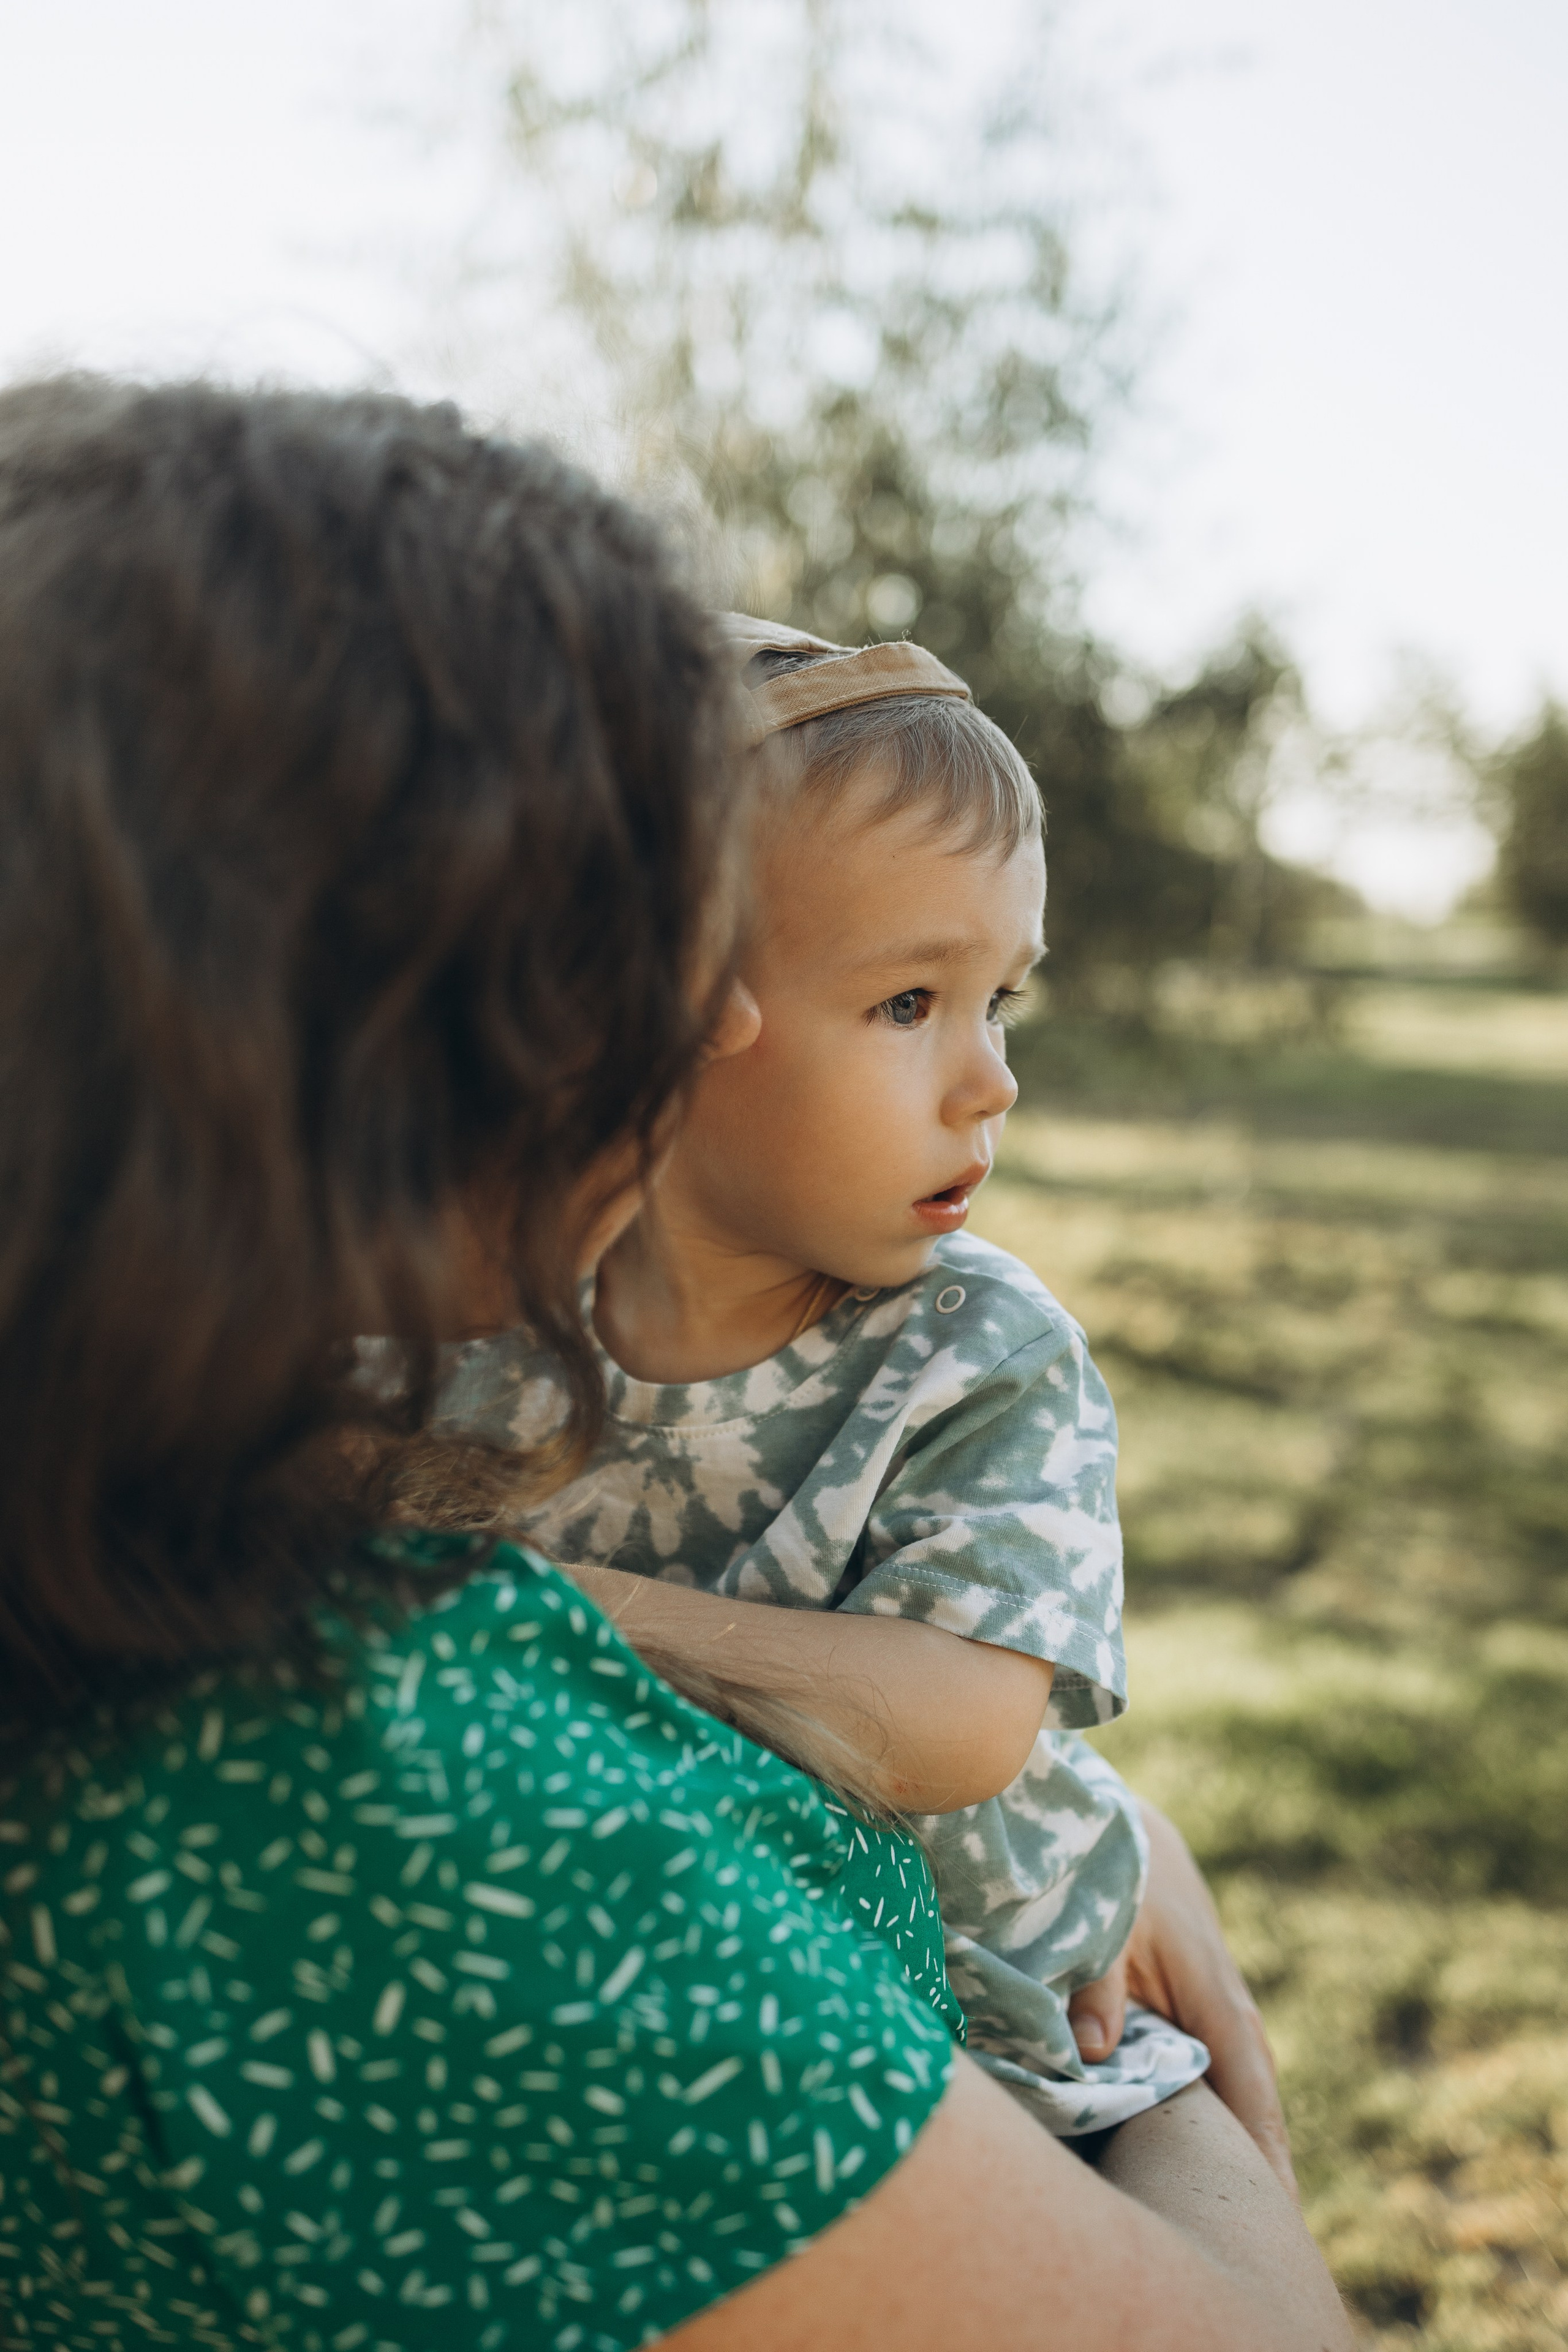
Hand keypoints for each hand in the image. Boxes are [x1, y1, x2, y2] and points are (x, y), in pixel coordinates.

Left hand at [1067, 1801, 1296, 2198]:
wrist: (1104, 1812)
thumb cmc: (1098, 1862)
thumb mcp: (1094, 1914)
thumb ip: (1093, 1982)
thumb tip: (1089, 2055)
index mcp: (1209, 1982)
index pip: (1246, 2082)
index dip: (1260, 2149)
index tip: (1273, 2214)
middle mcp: (1219, 1995)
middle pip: (1248, 2091)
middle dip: (1256, 2159)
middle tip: (1262, 2238)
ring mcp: (1204, 1992)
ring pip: (1224, 2075)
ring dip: (1230, 2130)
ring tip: (1238, 2207)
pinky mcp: (1181, 1989)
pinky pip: (1199, 2055)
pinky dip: (1201, 2096)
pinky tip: (1192, 2140)